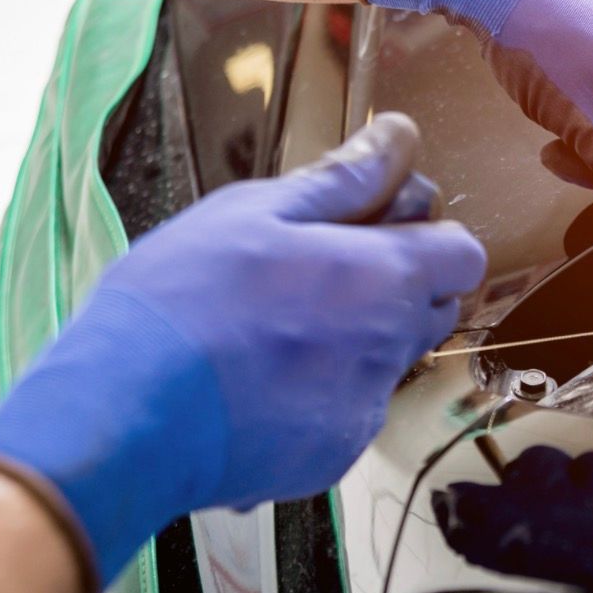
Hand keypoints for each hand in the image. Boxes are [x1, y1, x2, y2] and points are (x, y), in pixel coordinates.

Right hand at [0, 113, 485, 592]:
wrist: (128, 414)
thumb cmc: (188, 297)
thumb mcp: (257, 211)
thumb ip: (344, 179)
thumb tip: (400, 137)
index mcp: (385, 277)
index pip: (464, 255)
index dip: (431, 238)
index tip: (381, 230)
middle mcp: (393, 346)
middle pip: (434, 308)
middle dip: (399, 286)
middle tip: (322, 273)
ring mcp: (366, 408)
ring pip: (389, 360)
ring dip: (357, 340)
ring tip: (276, 329)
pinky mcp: (333, 454)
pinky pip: (348, 412)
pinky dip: (319, 394)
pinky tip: (258, 383)